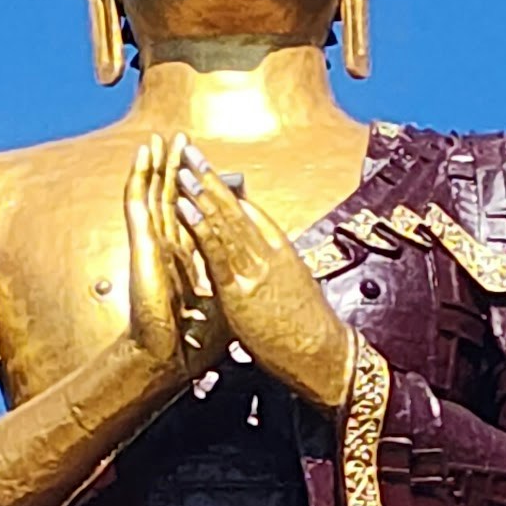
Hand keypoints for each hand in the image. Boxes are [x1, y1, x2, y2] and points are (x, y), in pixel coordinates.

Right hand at [108, 137, 220, 405]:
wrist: (171, 359)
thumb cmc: (197, 340)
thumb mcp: (228, 308)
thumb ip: (237, 290)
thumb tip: (259, 289)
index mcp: (188, 261)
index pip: (193, 218)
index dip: (198, 192)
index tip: (204, 168)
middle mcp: (168, 248)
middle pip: (171, 198)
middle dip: (178, 168)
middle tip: (181, 139)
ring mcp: (152, 245)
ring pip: (152, 194)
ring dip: (157, 164)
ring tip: (159, 137)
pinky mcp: (142, 247)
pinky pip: (138, 204)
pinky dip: (140, 177)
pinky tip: (143, 156)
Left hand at [169, 150, 355, 408]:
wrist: (324, 355)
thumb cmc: (310, 331)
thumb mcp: (295, 291)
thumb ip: (276, 274)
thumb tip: (266, 268)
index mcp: (280, 253)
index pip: (251, 214)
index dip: (227, 192)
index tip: (210, 173)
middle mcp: (268, 253)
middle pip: (235, 207)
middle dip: (209, 178)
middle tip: (189, 151)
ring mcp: (255, 269)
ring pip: (224, 222)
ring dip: (199, 193)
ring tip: (181, 168)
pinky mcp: (241, 289)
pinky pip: (217, 251)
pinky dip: (200, 226)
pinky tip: (185, 208)